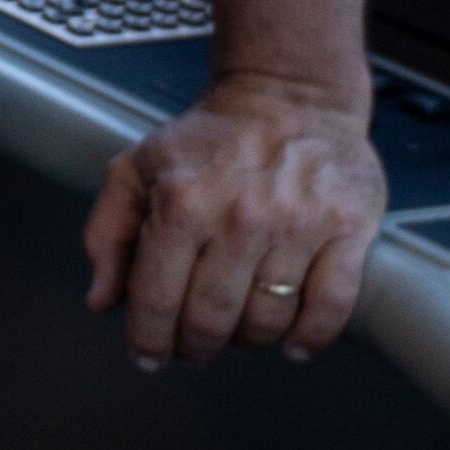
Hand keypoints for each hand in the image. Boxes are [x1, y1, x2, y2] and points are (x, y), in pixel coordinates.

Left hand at [81, 71, 385, 368]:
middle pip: (212, 320)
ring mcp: (297, 223)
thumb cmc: (211, 138)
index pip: (156, 299)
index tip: (149, 356)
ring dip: (248, 343)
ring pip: (268, 321)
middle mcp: (239, 216)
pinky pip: (332, 306)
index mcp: (180, 202)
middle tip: (194, 349)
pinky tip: (292, 343)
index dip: (148, 340)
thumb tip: (101, 300)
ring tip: (239, 334)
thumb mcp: (137, 168)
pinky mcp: (348, 227)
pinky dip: (310, 338)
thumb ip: (107, 233)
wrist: (290, 93)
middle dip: (196, 348)